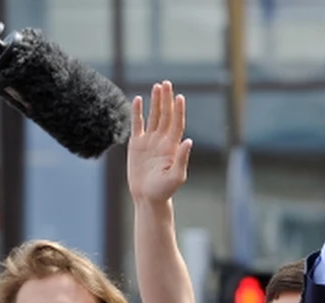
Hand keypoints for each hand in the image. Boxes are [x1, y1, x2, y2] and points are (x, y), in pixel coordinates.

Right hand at [128, 81, 192, 204]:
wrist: (148, 197)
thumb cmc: (164, 190)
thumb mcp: (176, 176)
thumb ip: (182, 158)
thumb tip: (188, 140)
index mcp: (173, 147)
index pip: (176, 124)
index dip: (178, 110)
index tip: (179, 96)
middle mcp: (162, 141)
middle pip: (165, 115)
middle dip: (166, 99)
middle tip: (166, 83)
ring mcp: (150, 141)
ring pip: (153, 116)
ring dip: (155, 102)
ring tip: (157, 86)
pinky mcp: (136, 144)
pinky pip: (137, 124)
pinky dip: (137, 112)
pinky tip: (137, 99)